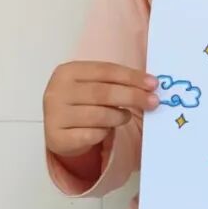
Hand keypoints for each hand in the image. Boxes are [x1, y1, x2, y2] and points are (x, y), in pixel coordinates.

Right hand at [43, 61, 158, 157]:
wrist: (59, 129)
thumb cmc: (82, 103)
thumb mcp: (93, 85)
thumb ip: (115, 83)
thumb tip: (149, 85)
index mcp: (68, 71)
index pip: (105, 70)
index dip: (131, 76)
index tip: (153, 84)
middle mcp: (57, 91)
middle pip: (103, 92)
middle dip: (133, 96)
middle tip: (153, 102)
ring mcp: (55, 115)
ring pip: (99, 115)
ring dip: (120, 116)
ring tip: (125, 116)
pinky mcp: (57, 138)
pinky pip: (91, 135)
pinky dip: (104, 133)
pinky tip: (106, 130)